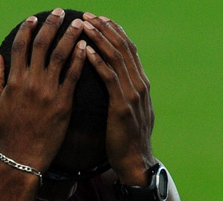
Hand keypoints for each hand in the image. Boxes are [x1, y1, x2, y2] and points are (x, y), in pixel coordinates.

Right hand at [0, 8, 86, 170]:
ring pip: (61, 55)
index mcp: (13, 81)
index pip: (21, 47)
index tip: (34, 19)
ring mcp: (48, 91)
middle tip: (60, 12)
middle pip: (42, 45)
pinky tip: (86, 46)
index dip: (27, 30)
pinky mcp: (63, 102)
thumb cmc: (6, 133)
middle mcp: (31, 82)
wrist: (22, 157)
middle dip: (52, 25)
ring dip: (71, 36)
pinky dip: (80, 58)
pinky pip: (74, 75)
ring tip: (80, 23)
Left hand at [82, 13, 155, 184]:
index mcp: (140, 84)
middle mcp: (139, 84)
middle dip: (105, 29)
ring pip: (115, 58)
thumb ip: (123, 96)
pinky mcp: (121, 106)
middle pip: (122, 48)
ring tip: (83, 25)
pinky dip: (97, 62)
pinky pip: (108, 78)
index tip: (98, 19)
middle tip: (88, 15)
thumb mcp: (126, 113)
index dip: (113, 32)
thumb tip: (116, 85)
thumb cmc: (126, 141)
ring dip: (99, 39)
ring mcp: (132, 94)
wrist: (135, 163)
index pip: (127, 50)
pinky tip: (84, 51)